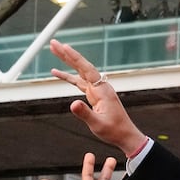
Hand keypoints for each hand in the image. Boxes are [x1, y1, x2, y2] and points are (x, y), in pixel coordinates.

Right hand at [49, 40, 148, 157]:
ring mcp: (97, 90)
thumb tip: (72, 104)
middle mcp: (100, 87)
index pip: (86, 69)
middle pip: (82, 66)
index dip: (75, 58)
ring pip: (79, 72)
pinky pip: (79, 82)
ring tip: (54, 51)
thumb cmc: (114, 131)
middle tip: (53, 43)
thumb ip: (84, 114)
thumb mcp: (97, 124)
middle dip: (67, 54)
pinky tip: (57, 73)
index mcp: (102, 91)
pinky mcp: (95, 95)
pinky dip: (68, 76)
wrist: (125, 135)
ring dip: (67, 62)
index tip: (64, 46)